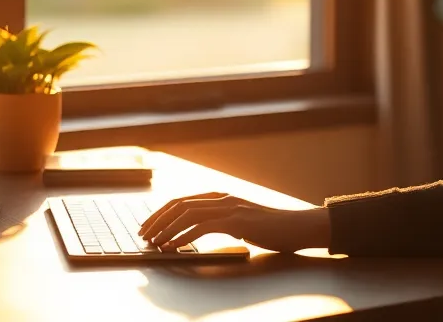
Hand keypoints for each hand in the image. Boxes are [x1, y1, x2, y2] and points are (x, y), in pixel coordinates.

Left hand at [138, 193, 330, 252]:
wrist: (298, 227)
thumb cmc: (272, 229)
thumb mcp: (241, 222)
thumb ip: (221, 222)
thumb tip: (196, 232)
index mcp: (221, 197)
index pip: (182, 201)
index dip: (161, 213)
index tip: (148, 226)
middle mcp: (222, 198)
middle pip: (179, 204)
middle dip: (157, 220)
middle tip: (143, 234)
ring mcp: (230, 207)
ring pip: (187, 214)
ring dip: (166, 229)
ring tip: (154, 242)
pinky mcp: (237, 220)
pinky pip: (203, 226)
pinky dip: (184, 236)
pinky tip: (174, 246)